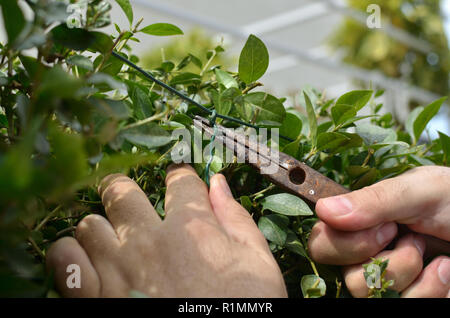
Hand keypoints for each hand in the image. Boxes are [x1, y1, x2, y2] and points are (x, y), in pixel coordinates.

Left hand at [46, 164, 286, 296]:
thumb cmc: (243, 309)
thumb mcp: (258, 264)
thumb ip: (237, 219)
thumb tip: (218, 182)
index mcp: (192, 228)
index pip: (180, 182)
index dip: (179, 175)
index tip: (177, 178)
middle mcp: (148, 241)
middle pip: (121, 191)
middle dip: (123, 188)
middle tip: (125, 196)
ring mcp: (117, 269)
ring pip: (90, 224)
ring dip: (99, 227)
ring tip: (109, 239)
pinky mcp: (93, 298)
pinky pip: (64, 260)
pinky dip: (69, 256)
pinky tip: (84, 260)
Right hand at [308, 166, 449, 296]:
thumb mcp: (420, 191)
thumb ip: (373, 200)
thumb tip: (323, 210)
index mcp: (360, 222)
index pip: (321, 242)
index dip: (346, 243)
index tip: (385, 229)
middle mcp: (367, 253)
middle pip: (345, 275)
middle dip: (385, 262)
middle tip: (411, 239)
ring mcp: (388, 279)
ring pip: (372, 294)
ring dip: (410, 275)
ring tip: (435, 256)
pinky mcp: (410, 294)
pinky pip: (403, 304)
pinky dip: (430, 290)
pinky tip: (445, 271)